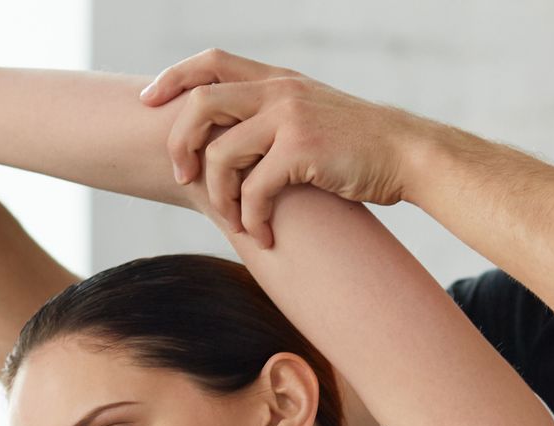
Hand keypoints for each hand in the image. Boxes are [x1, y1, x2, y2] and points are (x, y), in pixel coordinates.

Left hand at [139, 48, 437, 247]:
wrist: (406, 155)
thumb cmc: (356, 149)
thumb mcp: (309, 118)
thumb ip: (269, 120)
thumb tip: (224, 146)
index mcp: (276, 79)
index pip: (209, 61)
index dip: (172, 78)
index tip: (147, 102)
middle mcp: (279, 90)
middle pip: (201, 104)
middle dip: (179, 143)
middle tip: (183, 176)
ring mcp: (290, 117)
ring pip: (222, 154)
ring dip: (218, 196)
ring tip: (233, 221)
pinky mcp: (302, 149)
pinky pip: (254, 189)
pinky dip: (251, 218)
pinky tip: (262, 236)